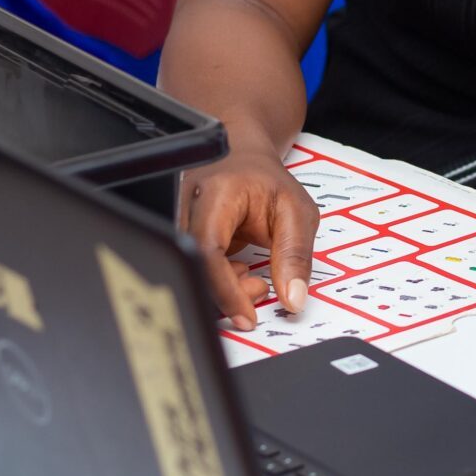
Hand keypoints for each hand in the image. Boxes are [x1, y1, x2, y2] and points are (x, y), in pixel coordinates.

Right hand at [184, 146, 319, 332]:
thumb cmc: (268, 181)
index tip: (246, 316)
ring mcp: (179, 220)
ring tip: (254, 279)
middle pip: (195, 264)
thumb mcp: (296, 212)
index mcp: (216, 193)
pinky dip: (219, 280)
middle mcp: (187, 205)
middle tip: (260, 292)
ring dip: (225, 287)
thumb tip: (293, 299)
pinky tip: (238, 272)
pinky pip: (195, 268)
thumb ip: (296, 255)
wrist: (244, 159)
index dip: (224, 289)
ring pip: (193, 270)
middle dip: (229, 291)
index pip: (208, 249)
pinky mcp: (182, 235)